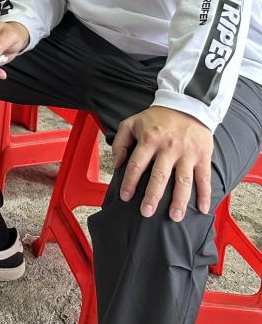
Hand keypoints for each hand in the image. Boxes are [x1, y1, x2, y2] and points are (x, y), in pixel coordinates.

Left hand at [113, 106, 214, 221]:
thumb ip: (120, 143)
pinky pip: (204, 178)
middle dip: (152, 196)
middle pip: (159, 176)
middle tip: (146, 213)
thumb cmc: (155, 118)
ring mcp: (187, 153)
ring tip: (175, 217)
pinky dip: (205, 194)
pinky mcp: (202, 156)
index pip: (136, 165)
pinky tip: (203, 209)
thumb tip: (117, 165)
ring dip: (179, 200)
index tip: (126, 197)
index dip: (130, 182)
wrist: (186, 106)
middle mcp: (168, 148)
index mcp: (149, 140)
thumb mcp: (131, 123)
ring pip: (183, 181)